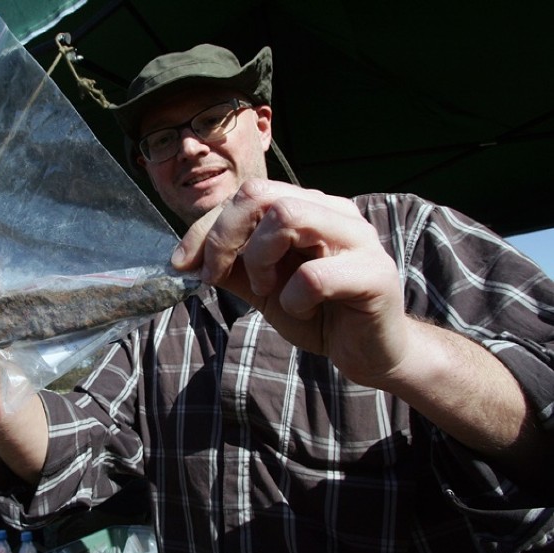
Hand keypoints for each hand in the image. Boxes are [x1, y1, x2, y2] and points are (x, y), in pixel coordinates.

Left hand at [173, 179, 408, 385]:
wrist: (372, 353)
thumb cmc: (318, 315)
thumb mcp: (263, 288)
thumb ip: (232, 267)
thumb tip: (184, 259)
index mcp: (308, 206)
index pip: (246, 195)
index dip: (205, 228)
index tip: (183, 264)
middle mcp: (333, 211)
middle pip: (261, 194)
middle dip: (223, 237)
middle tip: (214, 276)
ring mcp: (358, 238)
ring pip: (288, 216)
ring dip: (260, 260)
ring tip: (267, 291)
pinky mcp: (374, 273)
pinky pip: (314, 275)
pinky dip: (293, 300)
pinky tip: (304, 312)